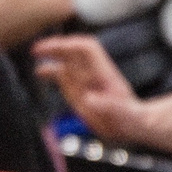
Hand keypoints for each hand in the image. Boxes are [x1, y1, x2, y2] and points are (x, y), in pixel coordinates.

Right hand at [32, 35, 146, 141]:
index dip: (71, 45)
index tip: (56, 48)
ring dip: (52, 56)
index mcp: (106, 75)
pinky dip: (52, 72)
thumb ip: (109, 107)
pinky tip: (40, 73)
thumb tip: (90, 99)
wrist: (136, 126)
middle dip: (56, 46)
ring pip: (68, 61)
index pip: (88, 49)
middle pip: (75, 51)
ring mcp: (88, 81)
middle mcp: (95, 74)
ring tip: (35, 54)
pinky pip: (65, 77)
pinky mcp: (82, 91)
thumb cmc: (133, 121)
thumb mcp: (126, 117)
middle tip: (37, 49)